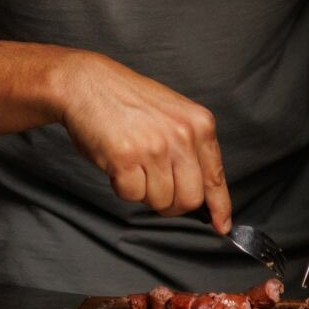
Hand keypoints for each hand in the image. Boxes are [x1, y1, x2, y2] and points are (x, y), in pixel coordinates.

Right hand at [55, 52, 231, 231]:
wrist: (86, 84)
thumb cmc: (126, 100)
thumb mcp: (173, 114)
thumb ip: (190, 148)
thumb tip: (202, 191)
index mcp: (199, 124)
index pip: (215, 177)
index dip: (219, 207)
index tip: (222, 225)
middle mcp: (182, 136)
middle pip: (190, 199)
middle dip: (172, 203)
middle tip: (156, 189)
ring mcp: (154, 148)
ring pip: (160, 201)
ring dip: (144, 192)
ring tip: (133, 166)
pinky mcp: (126, 158)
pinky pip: (132, 195)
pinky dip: (122, 187)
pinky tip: (118, 165)